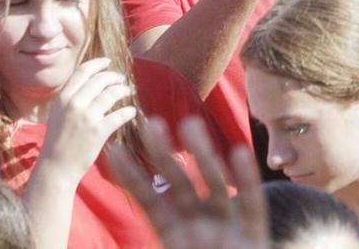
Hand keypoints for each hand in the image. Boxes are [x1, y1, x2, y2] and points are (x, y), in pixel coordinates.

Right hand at [38, 57, 138, 181]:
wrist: (56, 167)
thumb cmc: (57, 141)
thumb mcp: (57, 113)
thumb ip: (70, 98)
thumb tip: (90, 81)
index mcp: (62, 98)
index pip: (82, 71)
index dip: (98, 64)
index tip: (108, 62)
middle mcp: (74, 104)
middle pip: (100, 80)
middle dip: (114, 77)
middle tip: (121, 79)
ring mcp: (87, 117)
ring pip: (112, 94)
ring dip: (123, 90)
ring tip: (128, 91)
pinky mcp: (98, 131)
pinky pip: (119, 115)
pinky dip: (128, 111)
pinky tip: (131, 111)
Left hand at [108, 116, 267, 248]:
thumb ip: (148, 245)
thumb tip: (105, 247)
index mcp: (175, 235)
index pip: (148, 200)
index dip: (131, 177)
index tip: (114, 150)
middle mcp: (199, 224)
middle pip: (179, 184)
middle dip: (163, 154)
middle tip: (149, 122)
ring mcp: (226, 226)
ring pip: (212, 184)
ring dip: (202, 154)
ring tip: (189, 125)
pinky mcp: (253, 233)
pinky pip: (249, 201)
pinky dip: (244, 178)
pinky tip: (238, 154)